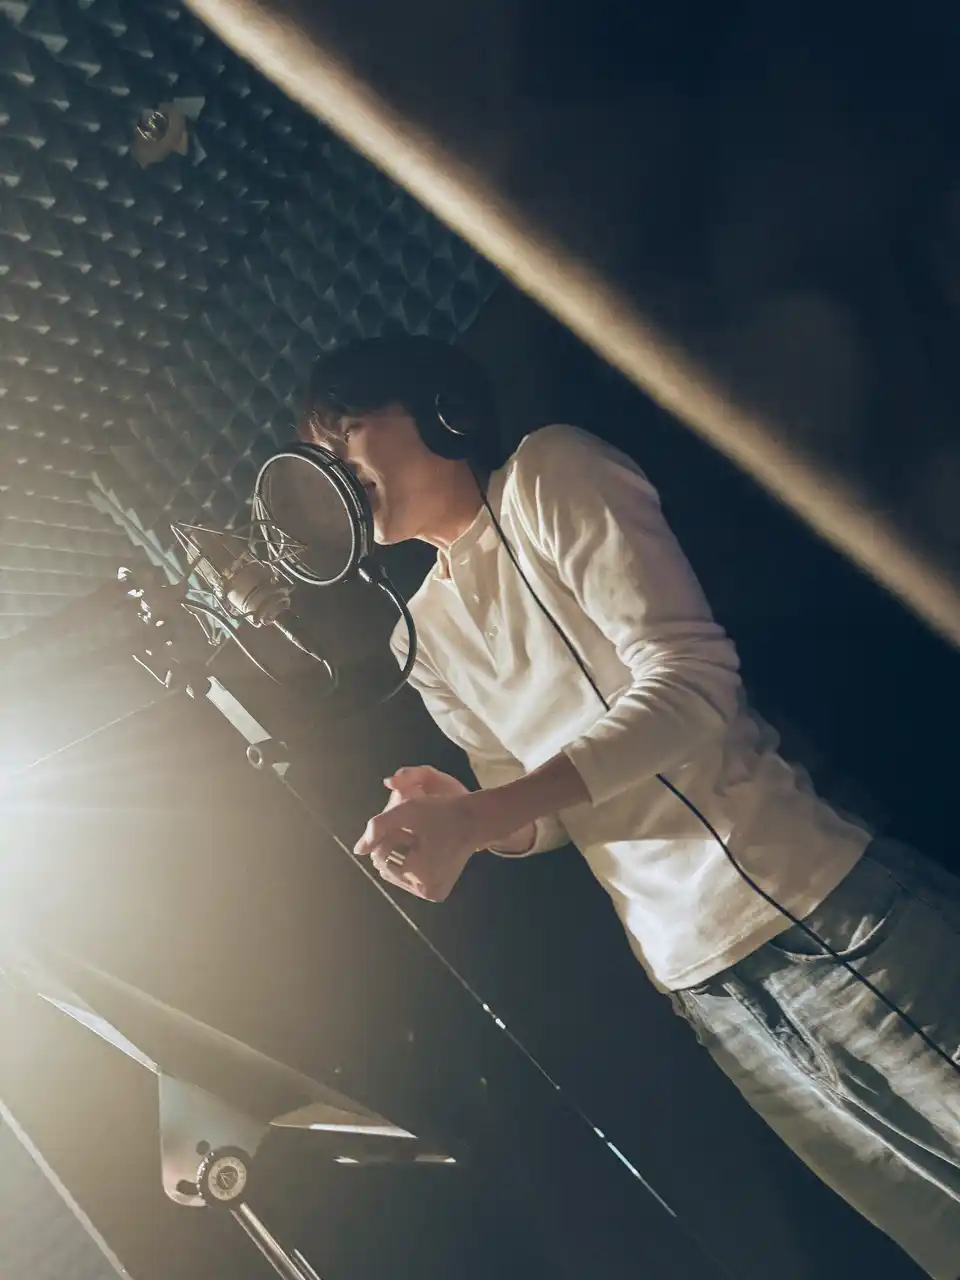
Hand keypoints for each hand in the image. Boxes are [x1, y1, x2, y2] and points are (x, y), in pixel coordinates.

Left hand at [355, 769, 489, 900]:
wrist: (473, 820)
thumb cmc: (441, 811)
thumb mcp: (406, 811)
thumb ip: (377, 827)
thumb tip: (358, 850)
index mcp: (419, 874)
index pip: (380, 857)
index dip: (389, 836)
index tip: (410, 826)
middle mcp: (427, 891)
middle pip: (388, 868)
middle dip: (393, 848)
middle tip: (415, 832)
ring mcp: (433, 895)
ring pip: (397, 873)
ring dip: (400, 855)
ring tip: (420, 840)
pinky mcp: (436, 893)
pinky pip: (410, 878)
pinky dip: (410, 863)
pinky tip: (423, 850)